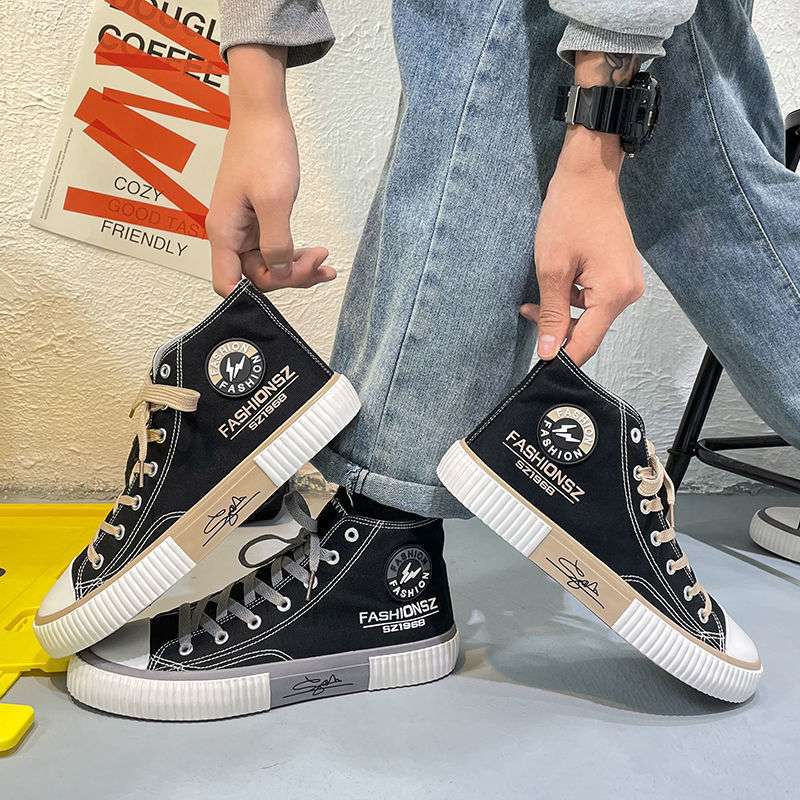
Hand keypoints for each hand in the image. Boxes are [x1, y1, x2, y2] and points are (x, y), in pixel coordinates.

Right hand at [205, 46, 334, 296]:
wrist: (263, 114)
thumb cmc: (264, 150)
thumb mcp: (275, 200)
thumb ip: (276, 242)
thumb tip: (279, 272)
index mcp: (225, 233)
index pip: (228, 284)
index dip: (255, 293)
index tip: (289, 279)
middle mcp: (230, 235)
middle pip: (255, 277)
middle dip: (289, 276)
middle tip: (321, 264)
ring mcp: (244, 228)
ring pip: (268, 265)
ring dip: (297, 268)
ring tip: (326, 263)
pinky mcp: (257, 220)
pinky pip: (275, 248)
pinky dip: (295, 254)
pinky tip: (317, 254)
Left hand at [523, 129, 643, 365]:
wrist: (589, 177)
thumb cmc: (568, 217)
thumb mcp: (552, 269)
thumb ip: (552, 314)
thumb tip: (548, 353)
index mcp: (614, 295)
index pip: (586, 343)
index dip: (561, 356)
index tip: (538, 361)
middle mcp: (628, 294)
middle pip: (588, 330)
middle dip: (557, 328)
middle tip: (528, 311)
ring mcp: (627, 284)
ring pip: (589, 315)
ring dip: (561, 310)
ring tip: (537, 292)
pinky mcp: (620, 275)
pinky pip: (594, 299)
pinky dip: (572, 296)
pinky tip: (557, 280)